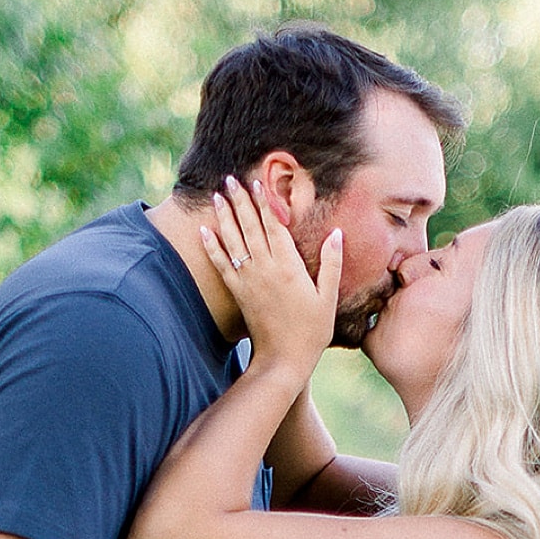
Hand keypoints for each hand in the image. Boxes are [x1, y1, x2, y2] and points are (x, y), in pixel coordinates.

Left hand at [201, 176, 340, 377]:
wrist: (283, 360)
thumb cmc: (311, 331)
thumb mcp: (328, 298)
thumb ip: (332, 264)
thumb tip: (336, 233)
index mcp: (289, 267)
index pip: (274, 226)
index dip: (265, 203)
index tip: (258, 182)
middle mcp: (265, 269)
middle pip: (249, 227)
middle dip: (240, 200)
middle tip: (230, 178)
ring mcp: (248, 281)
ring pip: (232, 241)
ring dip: (224, 216)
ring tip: (216, 195)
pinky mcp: (238, 293)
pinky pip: (221, 264)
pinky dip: (211, 247)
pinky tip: (203, 231)